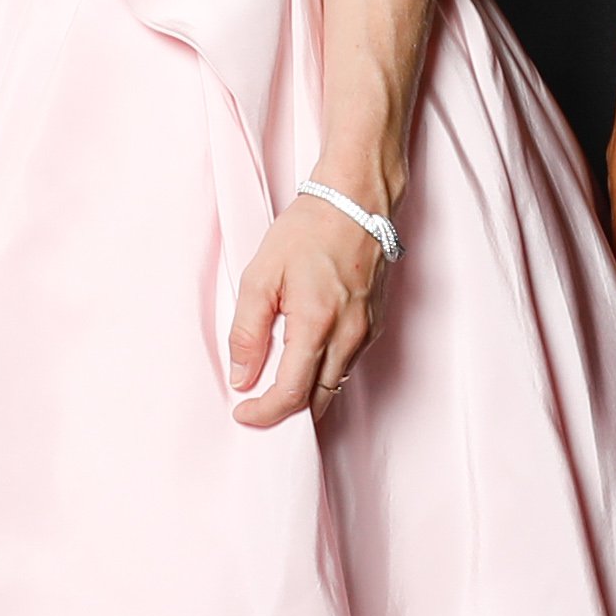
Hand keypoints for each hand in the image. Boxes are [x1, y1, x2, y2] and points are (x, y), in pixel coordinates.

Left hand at [225, 192, 385, 427]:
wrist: (356, 202)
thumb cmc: (309, 231)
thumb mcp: (261, 276)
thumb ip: (247, 332)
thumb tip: (241, 376)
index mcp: (317, 326)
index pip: (291, 395)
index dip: (263, 414)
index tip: (243, 412)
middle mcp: (348, 337)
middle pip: (317, 401)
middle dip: (285, 412)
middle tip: (256, 403)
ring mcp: (366, 333)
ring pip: (334, 385)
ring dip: (305, 393)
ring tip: (275, 380)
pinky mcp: (374, 325)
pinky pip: (347, 365)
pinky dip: (323, 372)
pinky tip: (303, 356)